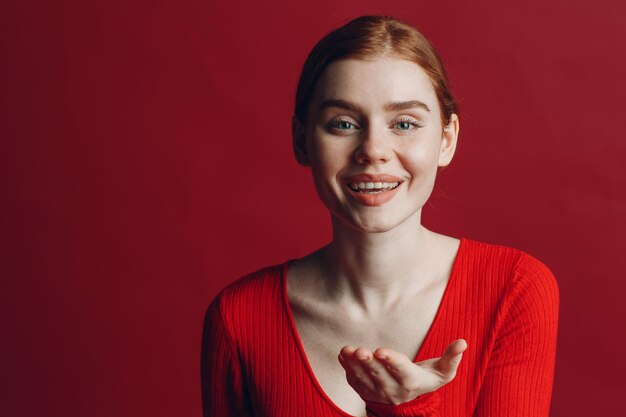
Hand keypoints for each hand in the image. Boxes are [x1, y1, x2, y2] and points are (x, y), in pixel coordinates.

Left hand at [338, 339, 466, 404]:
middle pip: (379, 375)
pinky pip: (354, 380)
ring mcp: (377, 391)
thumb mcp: (443, 372)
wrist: (410, 402)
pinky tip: (344, 355)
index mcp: (411, 381)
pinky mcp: (365, 390)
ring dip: (354, 364)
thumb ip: (452, 358)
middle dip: (369, 362)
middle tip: (361, 351)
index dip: (391, 360)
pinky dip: (347, 368)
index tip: (381, 351)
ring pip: (364, 378)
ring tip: (348, 351)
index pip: (401, 370)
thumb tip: (463, 342)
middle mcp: (393, 388)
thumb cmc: (427, 379)